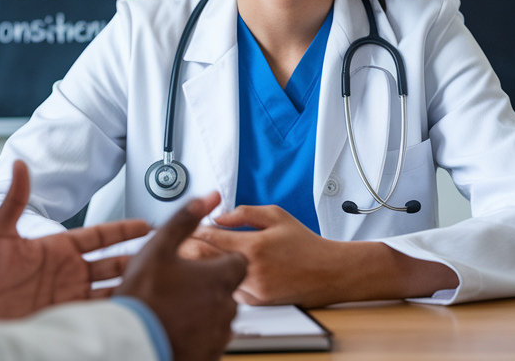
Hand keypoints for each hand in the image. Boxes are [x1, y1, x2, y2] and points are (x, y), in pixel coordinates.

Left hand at [0, 160, 149, 319]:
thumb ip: (14, 199)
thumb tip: (18, 166)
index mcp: (56, 248)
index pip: (99, 236)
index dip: (123, 230)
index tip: (147, 224)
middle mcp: (66, 272)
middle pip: (113, 262)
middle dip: (138, 256)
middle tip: (166, 252)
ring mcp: (67, 295)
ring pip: (111, 287)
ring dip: (132, 283)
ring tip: (157, 281)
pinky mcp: (63, 316)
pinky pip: (97, 312)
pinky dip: (116, 309)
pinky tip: (133, 307)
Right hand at [114, 193, 247, 360]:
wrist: (132, 341)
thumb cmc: (143, 298)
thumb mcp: (158, 247)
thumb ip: (186, 219)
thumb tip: (208, 198)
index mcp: (218, 278)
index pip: (238, 262)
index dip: (220, 260)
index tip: (204, 263)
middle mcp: (225, 307)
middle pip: (229, 290)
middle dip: (210, 285)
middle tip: (184, 285)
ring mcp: (218, 333)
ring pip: (221, 315)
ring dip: (205, 309)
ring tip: (178, 306)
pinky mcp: (210, 354)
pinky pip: (212, 339)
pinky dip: (200, 331)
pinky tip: (179, 325)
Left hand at [192, 205, 458, 307]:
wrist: (329, 271)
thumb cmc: (304, 243)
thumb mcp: (275, 215)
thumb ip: (242, 213)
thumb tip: (217, 216)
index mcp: (253, 246)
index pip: (209, 238)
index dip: (193, 231)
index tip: (189, 227)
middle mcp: (251, 271)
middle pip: (204, 262)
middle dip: (192, 250)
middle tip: (185, 242)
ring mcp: (254, 290)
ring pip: (214, 280)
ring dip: (205, 268)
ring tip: (202, 256)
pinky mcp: (257, 302)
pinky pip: (229, 291)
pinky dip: (223, 282)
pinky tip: (223, 273)